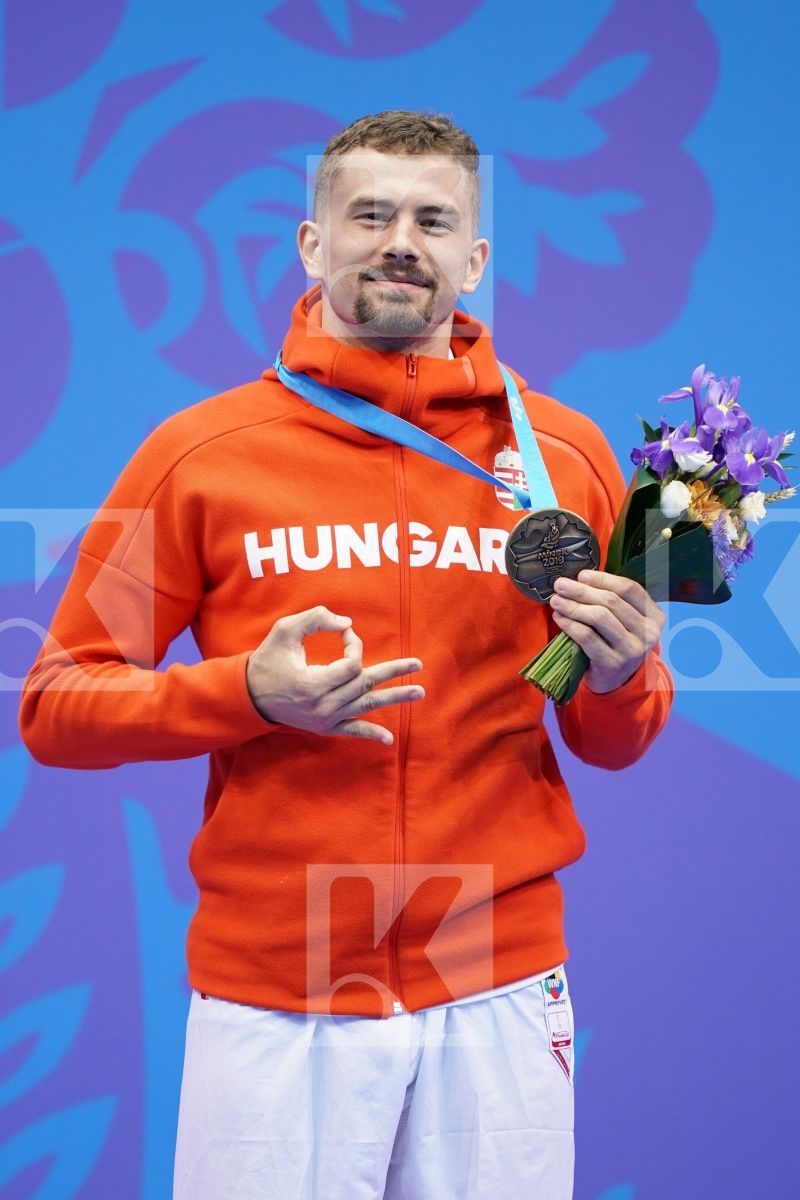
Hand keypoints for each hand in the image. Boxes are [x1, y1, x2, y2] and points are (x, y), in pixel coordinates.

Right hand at [245, 606, 423, 744]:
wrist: (250, 695)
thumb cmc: (268, 659)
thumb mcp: (285, 630)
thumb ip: (316, 619)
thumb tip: (348, 624)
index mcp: (314, 684)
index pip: (352, 664)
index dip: (354, 645)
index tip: (344, 634)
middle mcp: (323, 706)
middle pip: (366, 685)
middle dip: (392, 671)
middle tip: (418, 663)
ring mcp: (325, 719)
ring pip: (367, 706)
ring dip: (396, 698)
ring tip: (420, 692)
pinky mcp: (325, 727)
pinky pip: (353, 731)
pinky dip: (371, 734)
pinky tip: (390, 739)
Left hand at [548, 569, 664, 694]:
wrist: (616, 680)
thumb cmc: (616, 642)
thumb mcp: (625, 621)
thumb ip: (612, 600)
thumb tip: (580, 579)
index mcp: (654, 616)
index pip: (629, 589)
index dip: (603, 579)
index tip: (581, 575)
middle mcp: (648, 633)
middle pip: (611, 601)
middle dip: (581, 591)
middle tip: (560, 585)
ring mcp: (631, 650)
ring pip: (599, 617)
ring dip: (573, 606)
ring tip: (556, 601)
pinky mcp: (612, 663)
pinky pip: (587, 637)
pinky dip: (570, 624)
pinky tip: (559, 618)